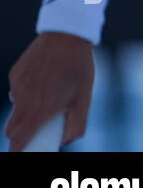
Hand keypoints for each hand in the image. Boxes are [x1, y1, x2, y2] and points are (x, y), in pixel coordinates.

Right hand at [5, 32, 94, 150]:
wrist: (67, 35)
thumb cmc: (79, 68)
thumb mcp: (84, 98)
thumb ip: (77, 124)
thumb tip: (66, 140)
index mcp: (39, 110)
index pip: (18, 140)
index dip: (18, 150)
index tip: (23, 152)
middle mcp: (23, 100)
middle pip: (12, 129)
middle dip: (20, 135)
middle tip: (36, 130)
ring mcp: (17, 86)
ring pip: (15, 108)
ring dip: (25, 111)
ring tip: (48, 96)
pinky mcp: (15, 74)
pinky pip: (17, 90)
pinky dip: (27, 92)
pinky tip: (44, 79)